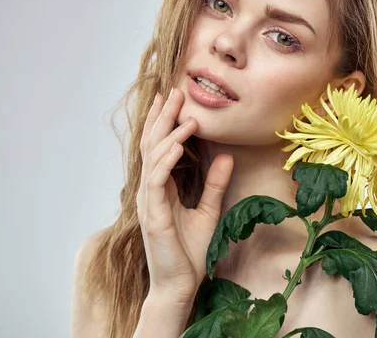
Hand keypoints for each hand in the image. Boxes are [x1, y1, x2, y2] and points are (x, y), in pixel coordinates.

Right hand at [137, 88, 233, 304]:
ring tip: (187, 116)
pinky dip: (167, 159)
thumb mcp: (208, 210)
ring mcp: (149, 201)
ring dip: (169, 134)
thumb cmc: (189, 251)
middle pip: (153, 145)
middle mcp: (151, 190)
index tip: (174, 99)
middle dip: (163, 118)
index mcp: (161, 188)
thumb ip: (215, 183)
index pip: (159, 148)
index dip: (164, 123)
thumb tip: (227, 157)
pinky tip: (179, 145)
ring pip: (153, 158)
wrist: (181, 284)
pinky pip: (157, 179)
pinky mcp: (153, 214)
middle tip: (174, 92)